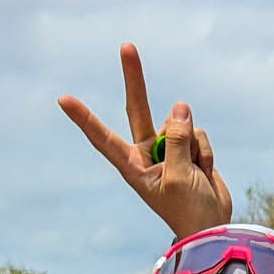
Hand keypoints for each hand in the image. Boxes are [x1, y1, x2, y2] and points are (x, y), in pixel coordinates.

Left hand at [60, 43, 232, 237]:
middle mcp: (145, 152)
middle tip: (126, 46)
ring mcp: (166, 147)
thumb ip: (176, 140)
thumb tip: (179, 105)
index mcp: (132, 166)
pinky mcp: (187, 147)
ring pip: (180, 124)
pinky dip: (205, 151)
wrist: (211, 228)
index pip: (103, 138)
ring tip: (194, 174)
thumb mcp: (178, 177)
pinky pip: (197, 133)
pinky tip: (204, 172)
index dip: (84, 118)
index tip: (63, 99)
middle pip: (138, 108)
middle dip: (134, 78)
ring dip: (193, 146)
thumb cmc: (188, 210)